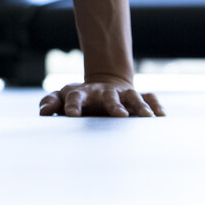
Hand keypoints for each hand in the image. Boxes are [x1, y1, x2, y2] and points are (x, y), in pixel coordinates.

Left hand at [39, 81, 164, 117]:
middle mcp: (104, 93)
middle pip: (109, 97)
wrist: (102, 86)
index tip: (72, 116)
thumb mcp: (62, 98)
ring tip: (147, 118)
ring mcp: (123, 94)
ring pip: (133, 97)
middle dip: (114, 105)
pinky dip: (156, 106)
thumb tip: (43, 112)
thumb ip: (50, 103)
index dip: (73, 106)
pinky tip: (161, 116)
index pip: (74, 98)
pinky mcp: (138, 97)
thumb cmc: (78, 98)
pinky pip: (150, 99)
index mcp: (82, 94)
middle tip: (120, 116)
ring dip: (140, 106)